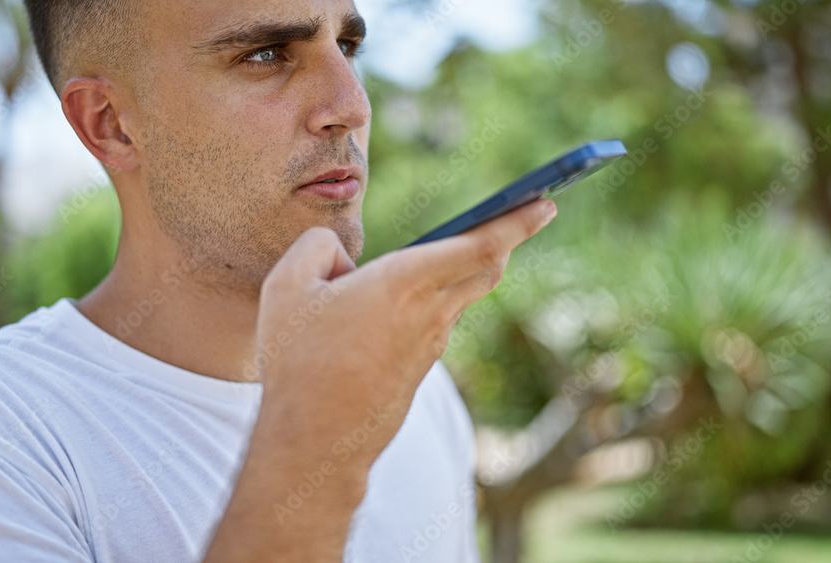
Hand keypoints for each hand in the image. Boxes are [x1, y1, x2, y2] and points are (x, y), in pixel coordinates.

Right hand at [253, 198, 557, 468]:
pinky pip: (433, 325)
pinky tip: (406, 304)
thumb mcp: (286, 286)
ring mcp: (428, 348)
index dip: (516, 221)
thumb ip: (317, 249)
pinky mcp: (417, 372)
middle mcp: (429, 314)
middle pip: (485, 269)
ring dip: (467, 271)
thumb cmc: (299, 361)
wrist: (314, 441)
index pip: (480, 245)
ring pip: (459, 298)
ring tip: (461, 249)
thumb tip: (342, 258)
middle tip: (532, 212)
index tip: (544, 202)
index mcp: (405, 283)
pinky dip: (432, 303)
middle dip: (509, 237)